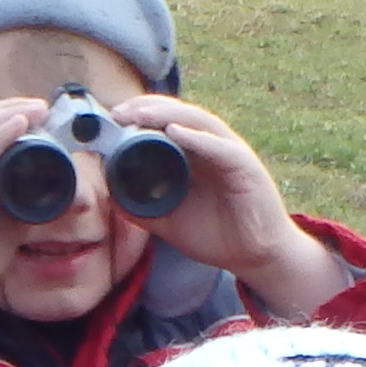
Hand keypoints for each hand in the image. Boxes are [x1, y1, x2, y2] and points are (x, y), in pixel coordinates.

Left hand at [121, 95, 349, 316]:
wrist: (254, 257)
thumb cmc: (217, 235)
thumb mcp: (169, 222)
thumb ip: (142, 208)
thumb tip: (112, 197)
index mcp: (194, 156)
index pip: (165, 124)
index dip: (139, 116)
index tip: (111, 119)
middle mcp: (211, 148)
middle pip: (178, 115)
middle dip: (147, 109)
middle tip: (118, 112)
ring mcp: (229, 153)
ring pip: (197, 122)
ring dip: (166, 114)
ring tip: (140, 114)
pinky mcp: (244, 166)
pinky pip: (219, 147)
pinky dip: (197, 137)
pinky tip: (175, 131)